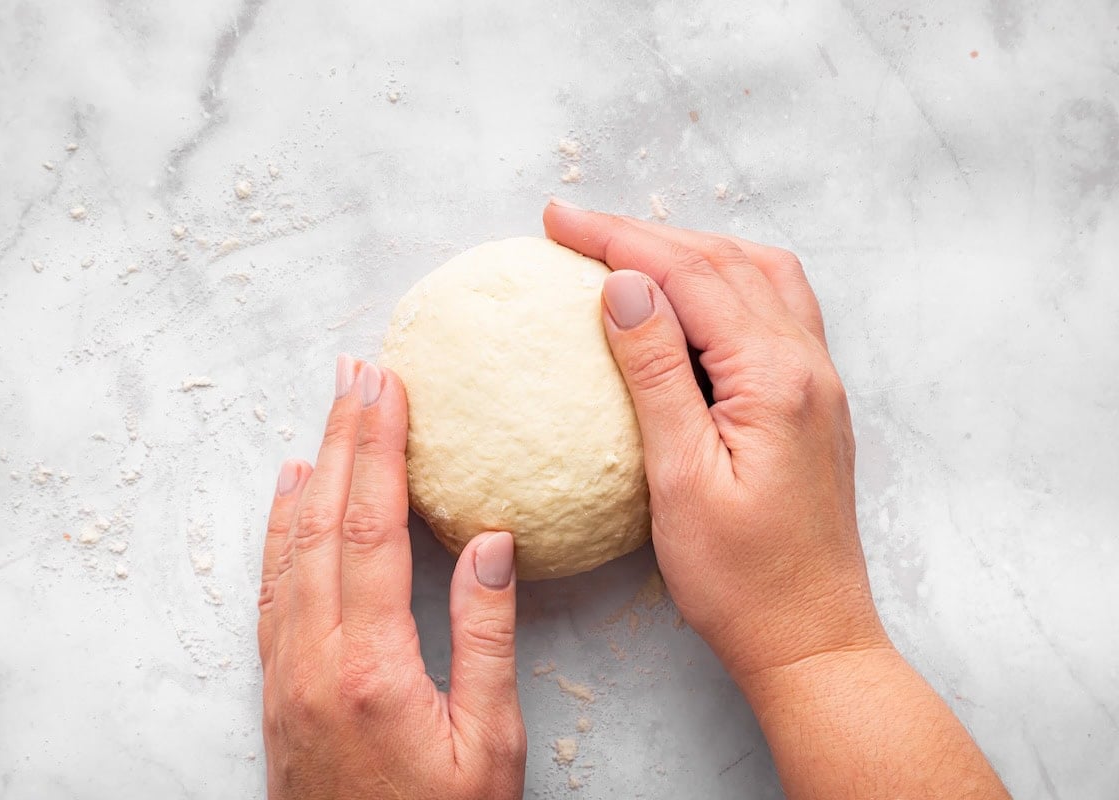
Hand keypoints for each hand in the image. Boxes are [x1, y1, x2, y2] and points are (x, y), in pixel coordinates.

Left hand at [257, 356, 525, 799]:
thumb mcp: (489, 745)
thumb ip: (488, 639)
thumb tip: (492, 545)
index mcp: (373, 665)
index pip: (371, 529)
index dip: (378, 450)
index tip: (388, 388)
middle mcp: (316, 657)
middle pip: (321, 521)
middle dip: (341, 437)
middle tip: (355, 372)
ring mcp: (287, 671)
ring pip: (289, 547)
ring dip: (309, 470)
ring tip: (327, 412)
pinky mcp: (277, 686)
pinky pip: (270, 588)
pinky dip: (277, 529)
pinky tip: (287, 496)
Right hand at [544, 201, 888, 684]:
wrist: (811, 639)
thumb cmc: (741, 580)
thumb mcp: (680, 479)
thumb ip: (656, 374)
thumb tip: (624, 286)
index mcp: (774, 378)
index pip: (690, 277)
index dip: (619, 240)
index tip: (557, 222)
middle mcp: (808, 365)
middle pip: (725, 263)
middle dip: (647, 235)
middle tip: (575, 227)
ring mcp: (817, 382)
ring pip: (758, 277)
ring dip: (692, 251)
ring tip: (629, 250)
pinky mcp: (811, 403)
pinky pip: (773, 311)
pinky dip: (724, 285)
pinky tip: (689, 303)